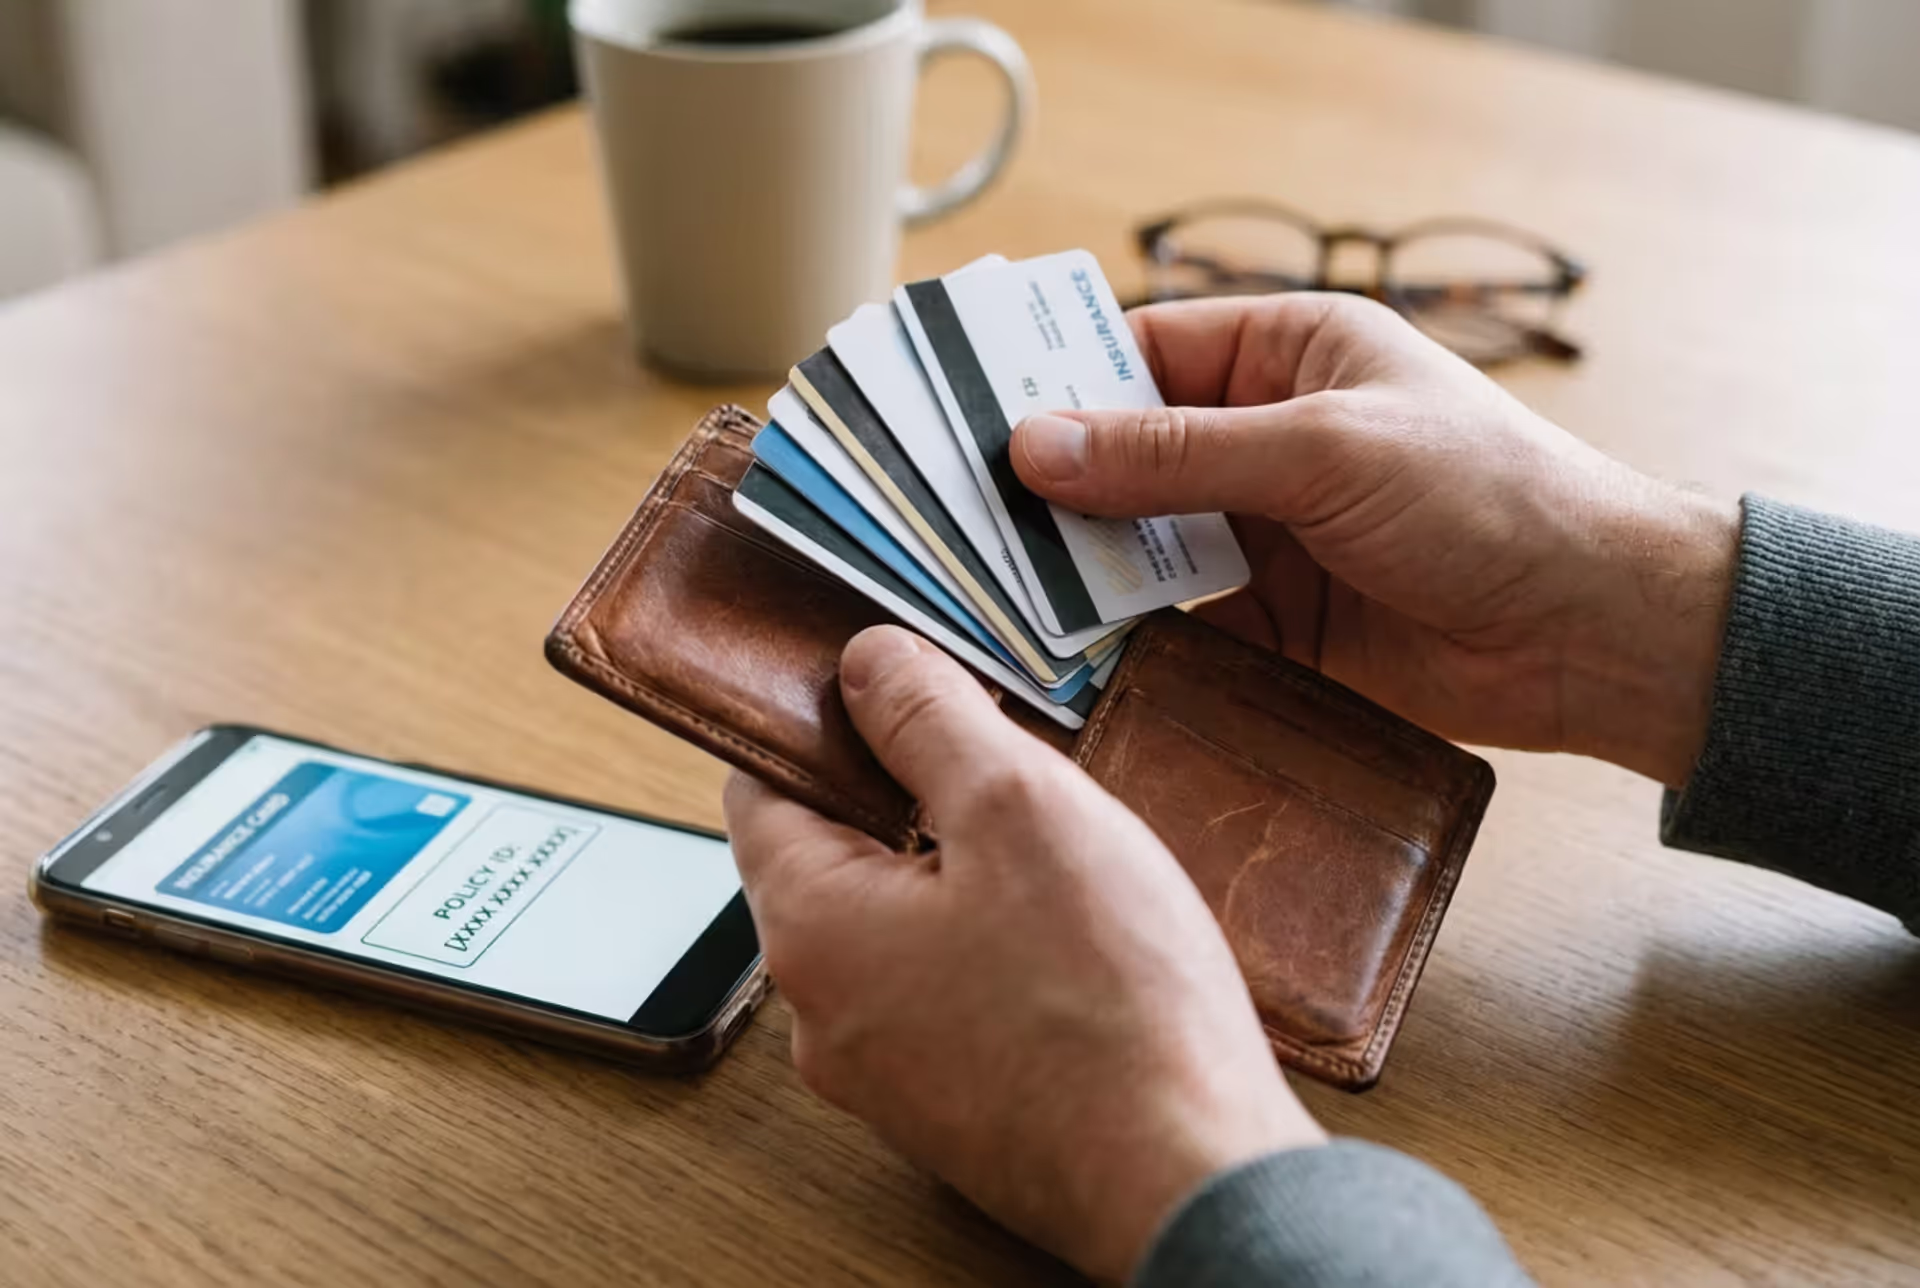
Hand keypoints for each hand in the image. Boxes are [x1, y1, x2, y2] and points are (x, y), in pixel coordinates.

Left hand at [724, 626, 1324, 1283]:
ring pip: (897, 930)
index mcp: (810, 930)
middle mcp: (823, 1015)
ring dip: (957, 877)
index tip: (890, 687)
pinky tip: (1071, 939)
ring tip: (1054, 854)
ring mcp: (887, 1074)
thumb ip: (929, 720)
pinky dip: (989, 950)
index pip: (760, 789)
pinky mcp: (953, 1110)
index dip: (821, 723)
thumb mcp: (1018, 807)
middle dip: (908, 798)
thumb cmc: (1107, 1004)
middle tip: (1003, 765)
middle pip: (833, 859)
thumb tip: (866, 662)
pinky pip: (944, 996)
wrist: (1188, 1179)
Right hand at [1012, 294, 1738, 788]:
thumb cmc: (1489, 496)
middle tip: (957, 516)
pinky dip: (1127, 640)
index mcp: (1290, 354)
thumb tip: (1037, 446)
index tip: (965, 416)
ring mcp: (1266, 537)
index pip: (1142, 354)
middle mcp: (1267, 439)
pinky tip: (1066, 653)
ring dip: (1081, 569)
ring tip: (990, 587)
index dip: (1056, 382)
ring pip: (1141, 546)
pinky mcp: (1273, 626)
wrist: (1590, 634)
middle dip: (1053, 488)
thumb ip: (1176, 453)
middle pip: (1128, 456)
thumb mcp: (1324, 450)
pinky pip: (1177, 626)